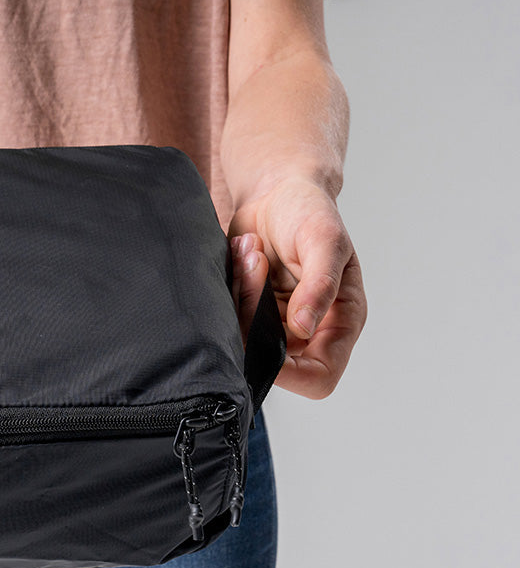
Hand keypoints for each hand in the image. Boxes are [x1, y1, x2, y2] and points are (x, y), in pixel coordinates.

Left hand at [228, 176, 366, 398]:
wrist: (277, 191)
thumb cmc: (310, 211)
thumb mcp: (324, 240)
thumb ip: (319, 285)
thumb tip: (304, 327)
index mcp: (340, 321)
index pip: (319, 376)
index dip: (290, 373)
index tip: (264, 335)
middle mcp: (308, 329)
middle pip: (271, 358)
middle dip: (253, 315)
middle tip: (257, 264)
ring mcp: (275, 323)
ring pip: (243, 338)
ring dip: (241, 293)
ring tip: (253, 251)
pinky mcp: (249, 311)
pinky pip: (227, 318)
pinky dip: (231, 286)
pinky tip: (243, 254)